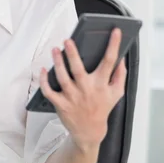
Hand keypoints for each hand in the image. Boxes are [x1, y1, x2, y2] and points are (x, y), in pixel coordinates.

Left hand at [40, 28, 126, 151]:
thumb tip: (121, 58)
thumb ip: (120, 75)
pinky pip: (49, 91)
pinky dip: (44, 81)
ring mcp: (72, 97)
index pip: (109, 62)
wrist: (90, 132)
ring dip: (57, 63)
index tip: (115, 31)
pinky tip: (42, 70)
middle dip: (73, 54)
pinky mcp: (61, 104)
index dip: (114, 45)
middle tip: (67, 40)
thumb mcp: (116, 93)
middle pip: (78, 69)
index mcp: (101, 85)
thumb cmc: (102, 108)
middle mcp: (87, 90)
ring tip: (54, 50)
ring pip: (62, 78)